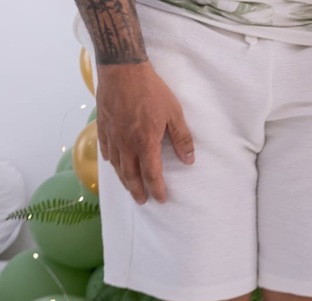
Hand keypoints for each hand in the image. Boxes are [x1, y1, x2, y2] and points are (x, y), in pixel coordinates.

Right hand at [95, 63, 193, 203]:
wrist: (122, 70)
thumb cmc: (150, 90)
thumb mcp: (174, 114)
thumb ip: (182, 139)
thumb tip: (189, 160)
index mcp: (145, 143)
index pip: (151, 174)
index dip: (156, 189)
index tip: (161, 199)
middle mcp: (126, 143)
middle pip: (130, 175)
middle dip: (137, 190)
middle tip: (143, 201)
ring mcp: (112, 135)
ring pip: (116, 165)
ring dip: (124, 180)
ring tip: (130, 188)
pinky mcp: (102, 126)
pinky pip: (105, 150)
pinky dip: (110, 161)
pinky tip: (114, 164)